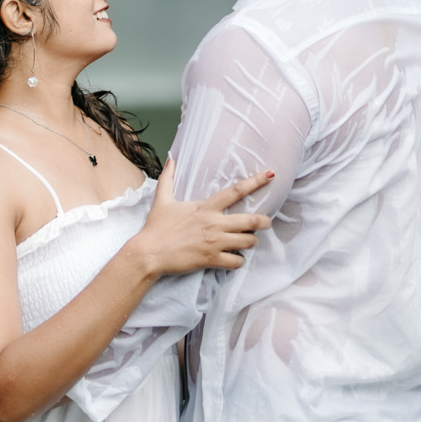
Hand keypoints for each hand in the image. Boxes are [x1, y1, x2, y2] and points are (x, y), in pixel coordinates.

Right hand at [136, 161, 273, 277]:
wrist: (150, 253)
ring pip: (247, 242)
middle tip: (267, 222)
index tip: (270, 175)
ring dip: (251, 242)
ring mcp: (215, 243)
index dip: (256, 182)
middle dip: (263, 222)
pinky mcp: (211, 260)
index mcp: (206, 207)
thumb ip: (168, 178)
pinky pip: (236, 262)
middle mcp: (214, 223)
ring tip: (248, 241)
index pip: (236, 191)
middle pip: (250, 220)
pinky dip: (239, 261)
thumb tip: (171, 159)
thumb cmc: (157, 227)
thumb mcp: (162, 199)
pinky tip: (235, 258)